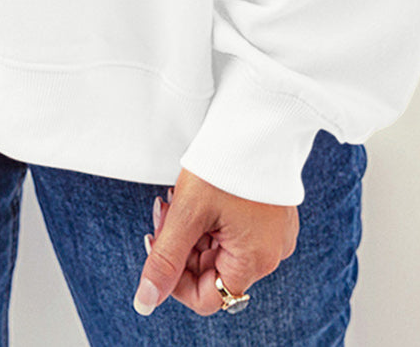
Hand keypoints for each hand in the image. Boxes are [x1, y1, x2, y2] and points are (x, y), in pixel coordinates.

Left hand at [133, 167, 298, 316]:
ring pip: (221, 249)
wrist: (259, 117)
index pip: (206, 297)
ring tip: (179, 196)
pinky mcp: (273, 216)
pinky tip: (200, 194)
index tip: (158, 242)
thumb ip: (165, 261)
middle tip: (165, 209)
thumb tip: (145, 303)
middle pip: (212, 271)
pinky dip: (212, 219)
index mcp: (255, 260)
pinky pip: (236, 231)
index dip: (174, 278)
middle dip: (182, 245)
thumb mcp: (187, 213)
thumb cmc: (225, 162)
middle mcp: (270, 254)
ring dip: (194, 230)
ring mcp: (274, 235)